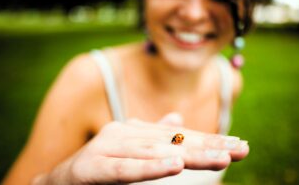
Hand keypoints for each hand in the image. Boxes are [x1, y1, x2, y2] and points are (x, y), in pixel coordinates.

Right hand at [33, 116, 248, 184]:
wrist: (57, 182)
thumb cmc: (98, 168)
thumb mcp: (130, 153)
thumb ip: (153, 138)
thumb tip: (177, 120)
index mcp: (135, 132)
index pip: (178, 136)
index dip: (208, 140)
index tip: (238, 145)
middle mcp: (125, 134)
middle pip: (173, 141)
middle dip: (209, 146)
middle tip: (241, 148)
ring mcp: (109, 148)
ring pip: (155, 152)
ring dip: (188, 155)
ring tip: (220, 157)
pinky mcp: (93, 167)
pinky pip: (126, 169)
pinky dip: (150, 167)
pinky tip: (175, 165)